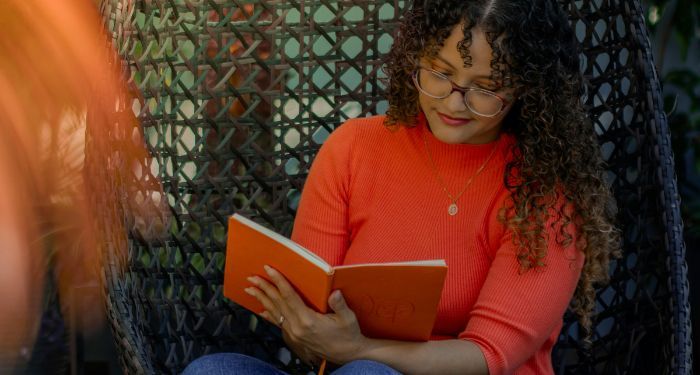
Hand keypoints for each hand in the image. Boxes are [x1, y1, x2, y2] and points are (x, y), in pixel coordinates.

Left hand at [244, 265, 367, 364]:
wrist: (348, 354)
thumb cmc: (348, 335)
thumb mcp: (348, 318)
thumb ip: (340, 305)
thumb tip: (334, 293)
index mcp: (308, 321)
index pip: (289, 296)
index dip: (278, 281)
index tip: (269, 270)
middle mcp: (297, 327)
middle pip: (277, 303)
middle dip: (264, 288)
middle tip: (253, 277)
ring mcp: (294, 333)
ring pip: (274, 312)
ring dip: (262, 299)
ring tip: (250, 289)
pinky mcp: (295, 337)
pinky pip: (278, 323)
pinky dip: (268, 314)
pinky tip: (261, 310)